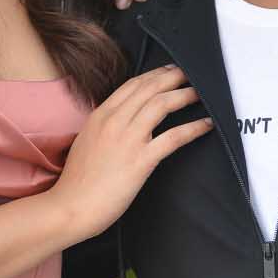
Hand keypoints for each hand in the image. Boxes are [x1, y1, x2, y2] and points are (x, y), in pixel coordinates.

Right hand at [53, 65, 211, 243]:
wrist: (71, 206)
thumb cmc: (78, 182)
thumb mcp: (86, 142)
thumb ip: (104, 128)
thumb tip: (120, 124)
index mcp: (100, 116)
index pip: (132, 85)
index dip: (154, 75)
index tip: (169, 71)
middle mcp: (114, 121)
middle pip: (149, 88)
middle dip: (173, 77)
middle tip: (190, 73)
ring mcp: (128, 139)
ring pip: (161, 105)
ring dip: (184, 95)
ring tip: (199, 92)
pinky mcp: (141, 160)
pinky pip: (173, 137)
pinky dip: (193, 128)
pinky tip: (205, 125)